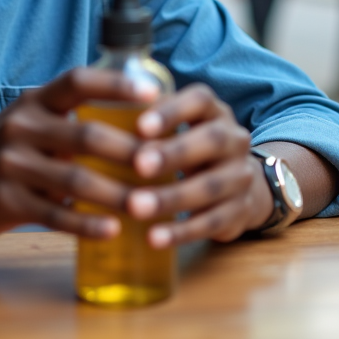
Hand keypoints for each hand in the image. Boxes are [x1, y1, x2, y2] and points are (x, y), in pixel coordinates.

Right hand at [0, 67, 158, 240]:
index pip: (78, 81)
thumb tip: (135, 124)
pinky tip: (112, 230)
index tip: (154, 95)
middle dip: (130, 152)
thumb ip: (69, 121)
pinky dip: (86, 224)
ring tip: (149, 206)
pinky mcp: (4, 201)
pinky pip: (54, 215)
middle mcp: (22, 126)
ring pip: (75, 180)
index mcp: (34, 102)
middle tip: (166, 166)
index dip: (116, 84)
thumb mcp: (27, 123)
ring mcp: (11, 164)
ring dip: (117, 195)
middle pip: (86, 135)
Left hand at [123, 84, 269, 246]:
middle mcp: (234, 140)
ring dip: (171, 198)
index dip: (172, 112)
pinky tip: (154, 238)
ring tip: (136, 207)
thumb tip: (98, 122)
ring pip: (210, 186)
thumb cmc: (189, 148)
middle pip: (211, 141)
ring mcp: (240, 176)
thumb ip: (147, 122)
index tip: (140, 126)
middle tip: (138, 165)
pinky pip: (211, 223)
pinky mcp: (240, 212)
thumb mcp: (177, 128)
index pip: (200, 100)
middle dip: (173, 153)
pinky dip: (181, 232)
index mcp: (213, 112)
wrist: (239, 184)